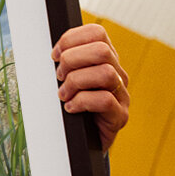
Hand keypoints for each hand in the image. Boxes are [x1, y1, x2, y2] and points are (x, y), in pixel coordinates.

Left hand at [51, 23, 129, 151]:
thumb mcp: (66, 80)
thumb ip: (64, 64)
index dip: (71, 39)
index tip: (54, 55)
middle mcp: (117, 74)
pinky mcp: (120, 116)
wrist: (81, 142)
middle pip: (102, 50)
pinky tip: (70, 108)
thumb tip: (52, 53)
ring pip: (105, 73)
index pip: (97, 33)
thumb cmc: (71, 108)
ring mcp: (122, 95)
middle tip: (59, 77)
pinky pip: (105, 100)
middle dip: (72, 60)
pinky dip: (81, 102)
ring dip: (76, 82)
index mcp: (105, 60)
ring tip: (63, 95)